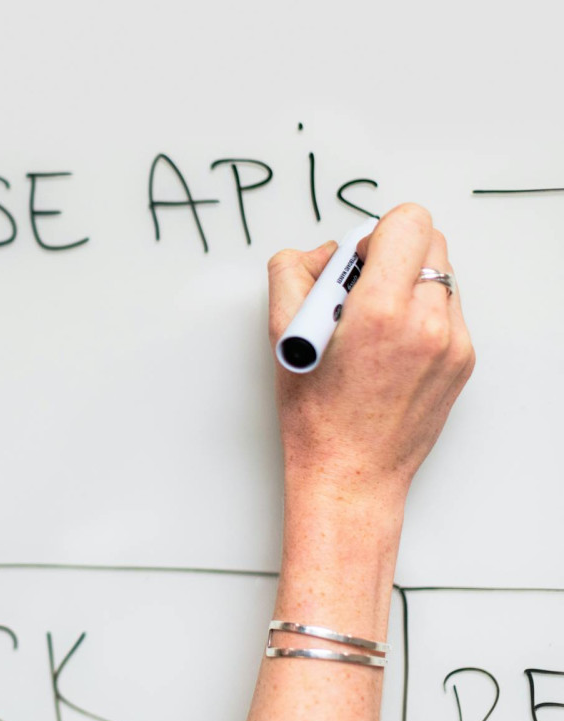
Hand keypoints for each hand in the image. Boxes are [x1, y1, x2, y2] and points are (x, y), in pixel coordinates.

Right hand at [267, 204, 474, 510]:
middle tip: (358, 290)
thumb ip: (294, 273)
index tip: (354, 261)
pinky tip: (388, 346)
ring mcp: (453, 342)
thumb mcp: (282, 336)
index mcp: (382, 312)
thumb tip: (322, 253)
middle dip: (392, 254)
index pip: (407, 222)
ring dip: (407, 283)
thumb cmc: (316, 417)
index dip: (374, 234)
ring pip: (440, 274)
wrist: (350, 473)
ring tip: (371, 322)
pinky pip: (447, 309)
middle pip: (429, 240)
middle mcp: (428, 323)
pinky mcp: (463, 360)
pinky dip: (419, 314)